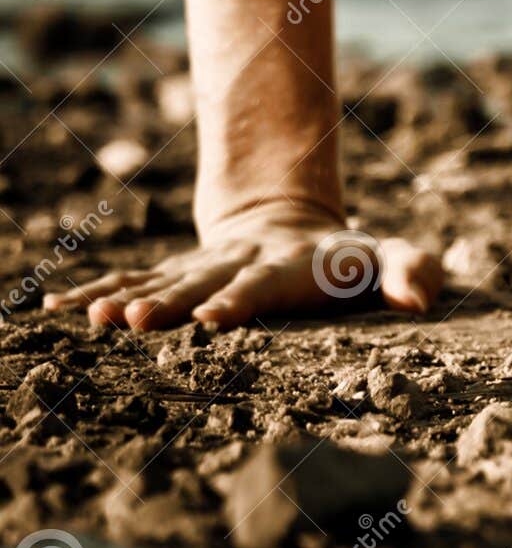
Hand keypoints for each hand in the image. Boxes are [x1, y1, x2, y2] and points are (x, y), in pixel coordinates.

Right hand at [40, 204, 442, 330]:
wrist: (295, 228)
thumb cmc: (352, 261)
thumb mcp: (391, 257)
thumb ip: (413, 270)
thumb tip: (419, 300)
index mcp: (290, 265)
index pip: (264, 285)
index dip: (240, 299)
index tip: (214, 319)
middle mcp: (241, 263)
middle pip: (204, 282)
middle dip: (173, 300)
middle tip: (139, 319)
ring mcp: (205, 268)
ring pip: (163, 281)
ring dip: (128, 297)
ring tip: (95, 316)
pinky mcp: (178, 275)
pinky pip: (133, 280)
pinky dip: (96, 291)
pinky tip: (56, 309)